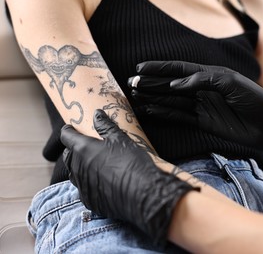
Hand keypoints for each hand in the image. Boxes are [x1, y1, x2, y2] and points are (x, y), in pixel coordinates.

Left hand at [60, 109, 198, 245]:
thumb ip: (106, 126)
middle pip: (68, 157)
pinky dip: (89, 184)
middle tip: (83, 146)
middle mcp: (78, 169)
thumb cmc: (132, 162)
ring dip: (80, 168)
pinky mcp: (90, 202)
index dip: (68, 131)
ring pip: (75, 175)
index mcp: (83, 150)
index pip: (67, 137)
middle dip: (72, 150)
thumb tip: (97, 114)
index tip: (70, 128)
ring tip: (92, 165)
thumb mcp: (121, 139)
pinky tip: (101, 183)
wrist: (143, 193)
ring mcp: (83, 187)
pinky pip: (85, 191)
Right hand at [130, 61, 262, 169]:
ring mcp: (202, 106)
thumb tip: (176, 85)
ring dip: (154, 98)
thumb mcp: (230, 83)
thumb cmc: (254, 100)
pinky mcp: (204, 122)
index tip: (141, 68)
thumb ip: (203, 80)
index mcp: (210, 75)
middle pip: (172, 85)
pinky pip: (180, 117)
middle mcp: (203, 90)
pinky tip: (151, 110)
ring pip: (172, 101)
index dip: (160, 68)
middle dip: (152, 84)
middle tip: (131, 83)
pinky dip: (165, 114)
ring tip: (135, 96)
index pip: (180, 69)